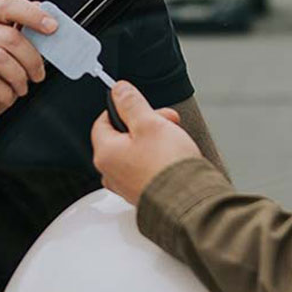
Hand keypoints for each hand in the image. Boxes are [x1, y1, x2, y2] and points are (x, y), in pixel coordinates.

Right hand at [0, 0, 53, 160]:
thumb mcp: (10, 59)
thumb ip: (24, 39)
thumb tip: (49, 23)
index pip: (6, 5)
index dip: (32, 14)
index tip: (53, 28)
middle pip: (8, 36)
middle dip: (32, 58)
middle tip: (38, 74)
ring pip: (0, 59)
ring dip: (19, 77)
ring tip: (20, 88)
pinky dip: (6, 93)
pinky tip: (6, 96)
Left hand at [92, 81, 200, 204]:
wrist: (189, 201)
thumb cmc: (168, 166)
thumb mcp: (150, 122)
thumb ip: (131, 103)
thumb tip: (119, 90)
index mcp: (105, 153)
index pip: (102, 122)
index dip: (123, 109)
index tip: (139, 105)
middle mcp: (110, 173)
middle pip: (121, 137)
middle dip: (145, 123)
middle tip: (166, 120)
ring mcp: (126, 186)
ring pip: (135, 152)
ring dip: (154, 140)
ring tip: (174, 138)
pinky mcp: (143, 194)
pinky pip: (145, 169)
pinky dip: (157, 159)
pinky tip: (173, 157)